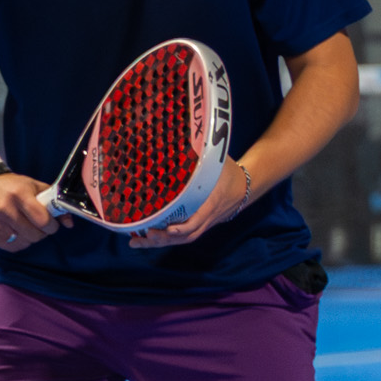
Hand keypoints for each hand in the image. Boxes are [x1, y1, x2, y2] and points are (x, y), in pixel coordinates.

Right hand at [0, 173, 61, 249]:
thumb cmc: (12, 187)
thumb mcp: (35, 188)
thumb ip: (55, 204)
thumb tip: (69, 223)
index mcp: (19, 194)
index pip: (43, 220)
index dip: (52, 225)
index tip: (51, 223)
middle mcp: (4, 208)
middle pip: (34, 234)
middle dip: (42, 232)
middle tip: (38, 225)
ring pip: (24, 242)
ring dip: (29, 238)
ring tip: (25, 226)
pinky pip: (10, 247)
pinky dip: (17, 242)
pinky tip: (15, 231)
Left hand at [129, 156, 250, 247]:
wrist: (245, 187)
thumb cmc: (228, 171)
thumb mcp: (217, 161)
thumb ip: (199, 154)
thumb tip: (176, 138)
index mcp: (212, 202)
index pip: (197, 220)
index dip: (182, 227)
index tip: (167, 229)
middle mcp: (207, 217)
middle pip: (186, 235)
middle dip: (164, 239)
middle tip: (143, 235)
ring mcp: (204, 223)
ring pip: (182, 239)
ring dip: (160, 242)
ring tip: (135, 242)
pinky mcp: (199, 224)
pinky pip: (182, 236)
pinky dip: (164, 239)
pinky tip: (145, 237)